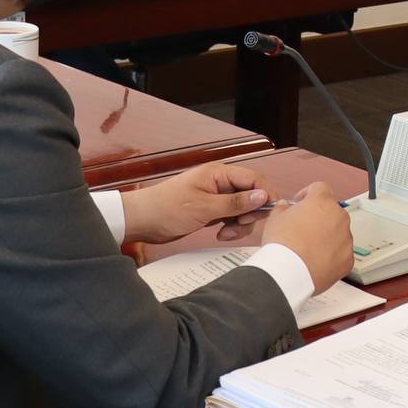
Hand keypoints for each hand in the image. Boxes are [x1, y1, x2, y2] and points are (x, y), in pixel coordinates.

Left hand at [122, 162, 271, 243]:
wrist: (142, 221)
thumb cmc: (166, 208)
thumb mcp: (204, 207)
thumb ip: (235, 202)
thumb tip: (263, 196)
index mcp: (219, 174)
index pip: (254, 179)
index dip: (265, 195)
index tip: (266, 213)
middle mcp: (220, 183)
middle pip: (252, 195)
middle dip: (251, 213)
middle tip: (239, 225)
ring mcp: (216, 198)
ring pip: (243, 209)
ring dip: (240, 224)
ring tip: (226, 233)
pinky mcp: (212, 211)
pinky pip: (232, 218)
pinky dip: (232, 227)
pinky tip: (221, 234)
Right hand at [262, 181, 356, 290]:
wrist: (287, 272)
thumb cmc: (281, 244)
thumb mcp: (274, 218)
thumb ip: (283, 207)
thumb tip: (285, 207)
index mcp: (322, 202)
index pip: (320, 188)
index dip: (308, 194)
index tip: (301, 203)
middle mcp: (339, 217)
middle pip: (331, 211)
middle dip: (318, 218)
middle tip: (302, 229)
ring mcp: (346, 238)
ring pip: (338, 232)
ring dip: (327, 236)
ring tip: (308, 248)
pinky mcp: (348, 258)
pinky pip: (341, 253)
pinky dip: (332, 256)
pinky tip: (316, 261)